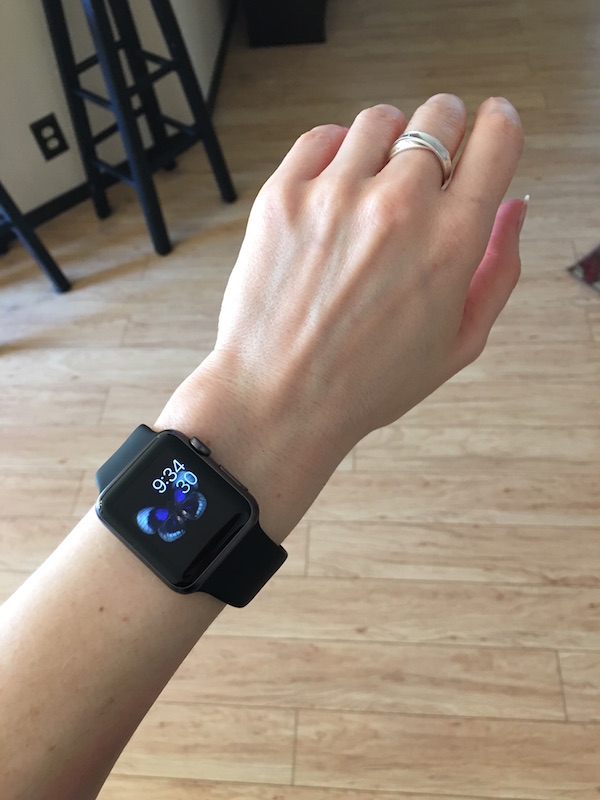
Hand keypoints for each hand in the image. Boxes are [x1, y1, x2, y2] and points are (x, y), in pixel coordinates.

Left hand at [158, 93, 523, 536]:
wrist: (279, 398)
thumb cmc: (365, 382)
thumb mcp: (459, 343)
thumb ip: (499, 270)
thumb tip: (514, 209)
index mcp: (451, 240)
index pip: (497, 137)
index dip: (500, 126)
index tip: (491, 127)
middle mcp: (398, 206)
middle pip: (440, 115)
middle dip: (446, 131)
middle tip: (430, 162)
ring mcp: (335, 196)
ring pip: (379, 120)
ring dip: (388, 141)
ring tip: (376, 182)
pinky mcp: (283, 196)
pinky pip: (320, 137)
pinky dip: (335, 151)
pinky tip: (335, 187)